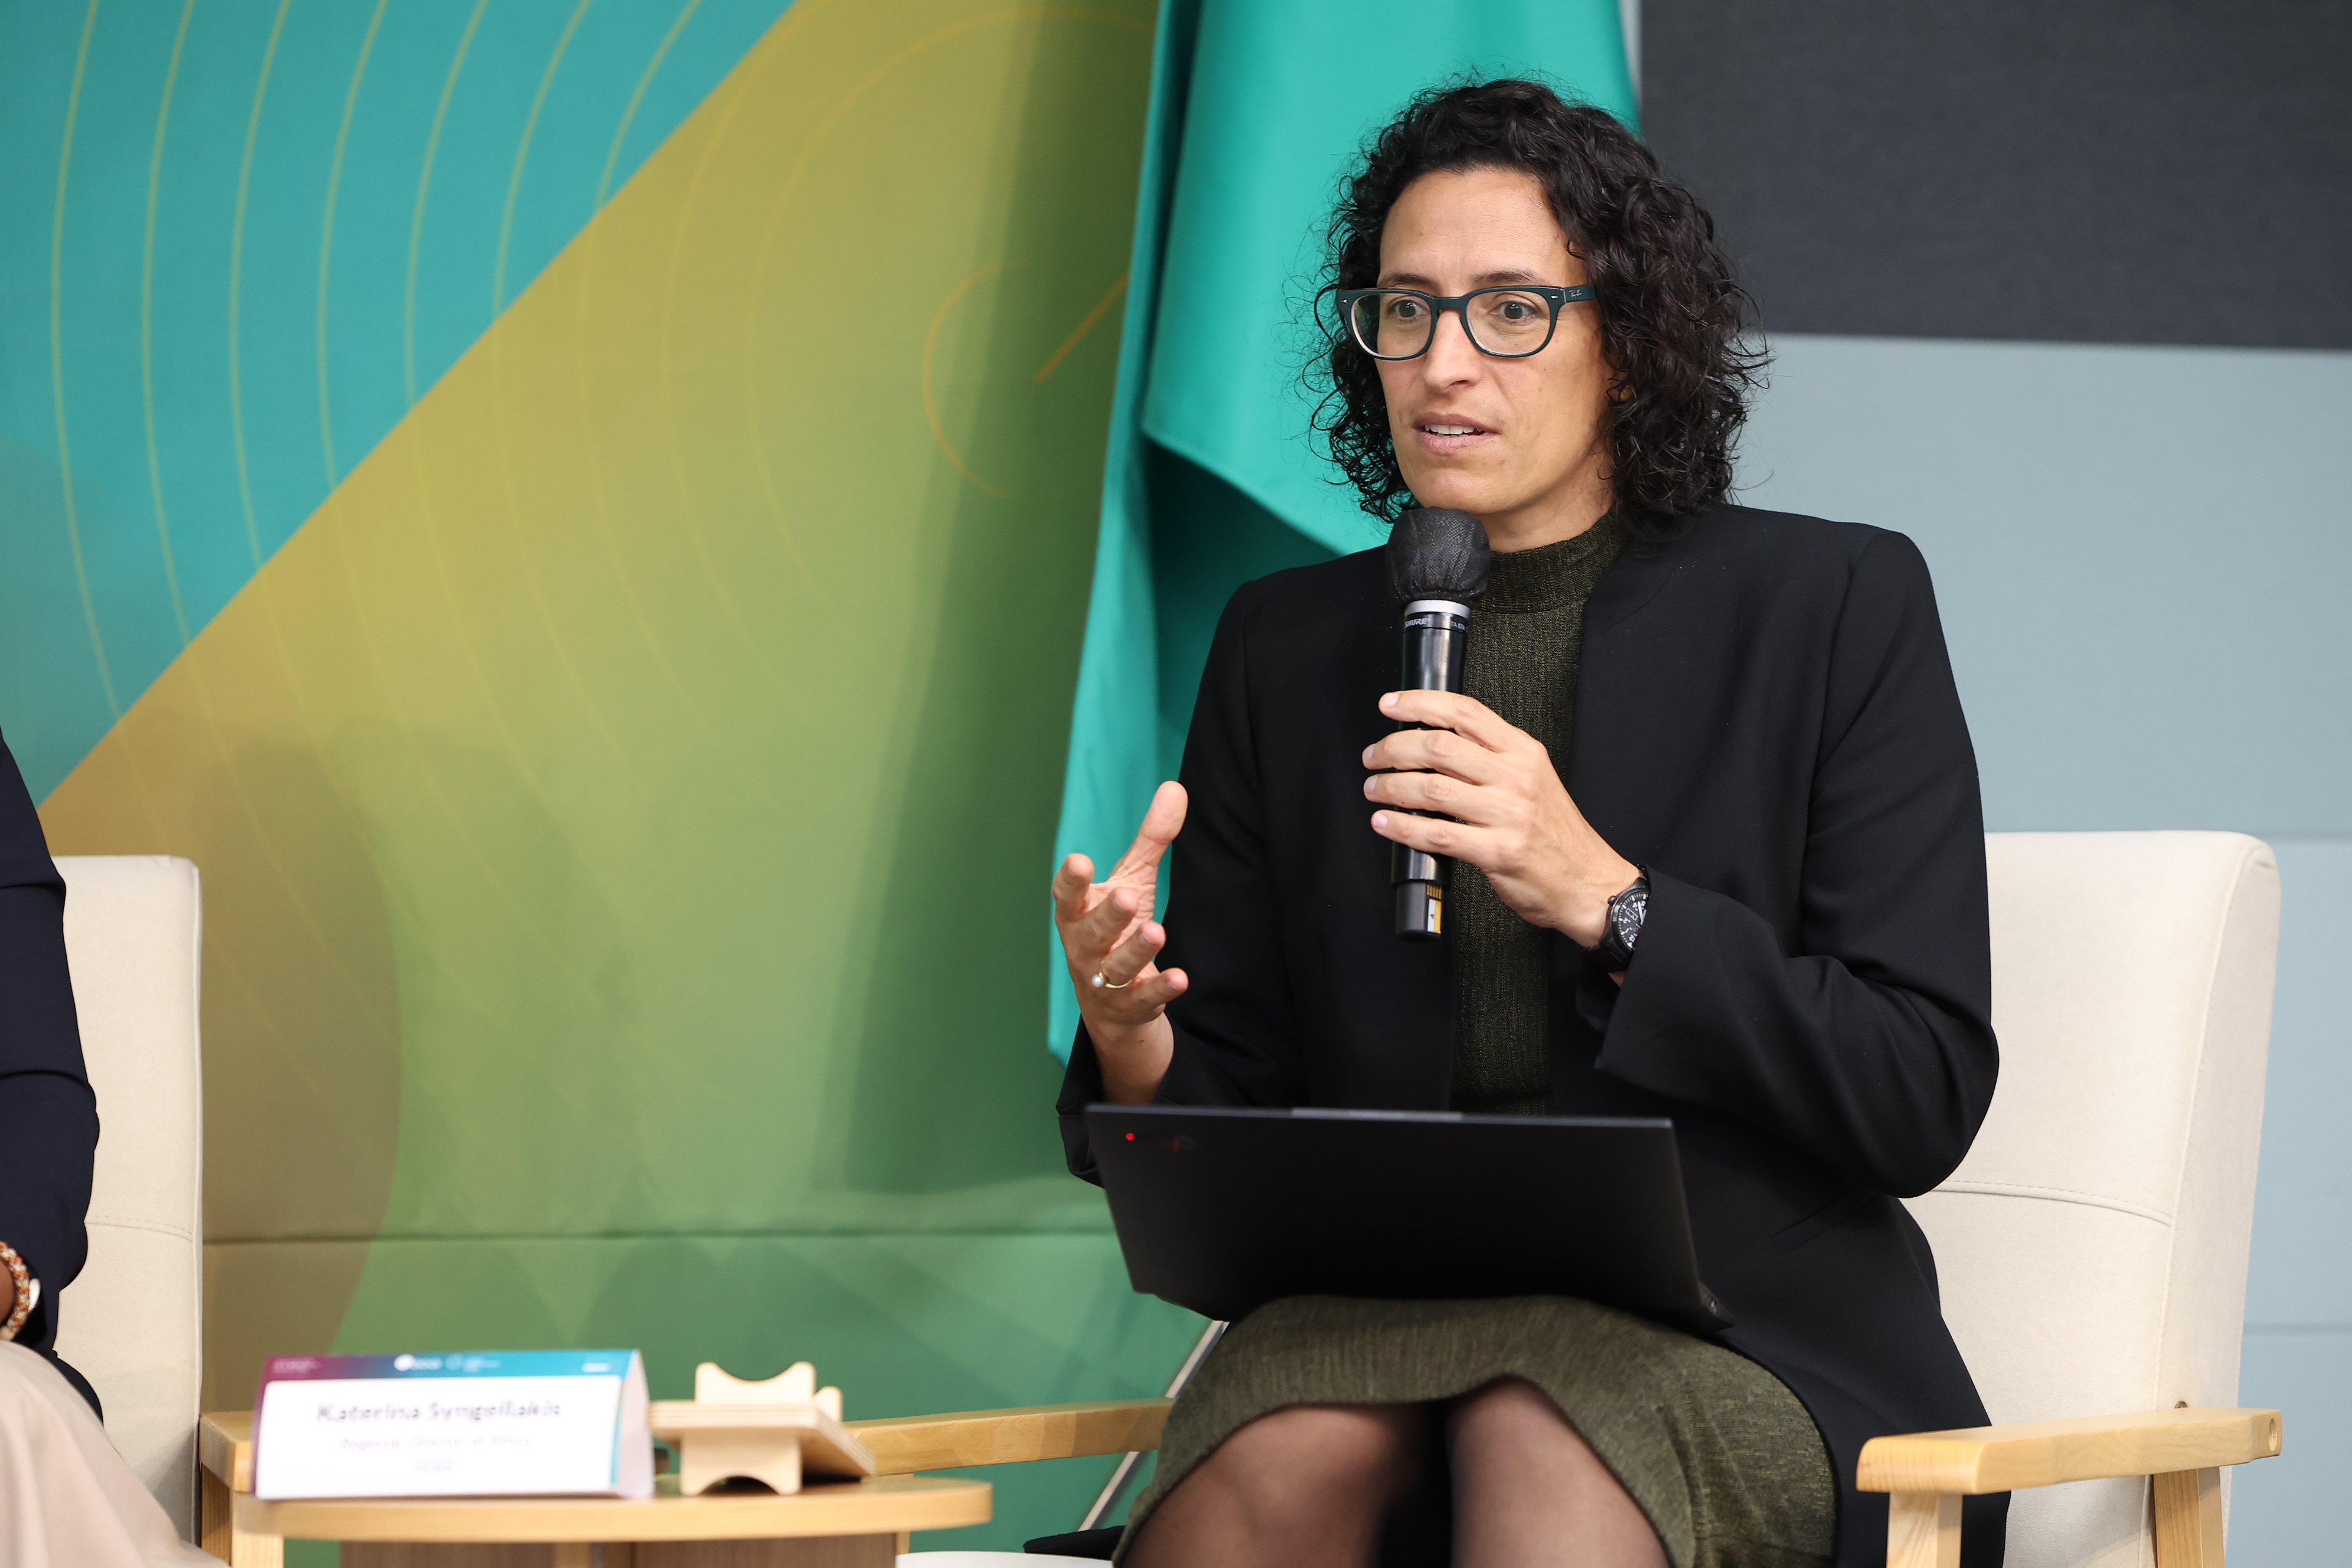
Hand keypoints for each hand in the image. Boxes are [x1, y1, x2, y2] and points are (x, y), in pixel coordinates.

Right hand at [1052, 781, 1187, 1103]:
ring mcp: (1102, 979)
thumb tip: (1176, 788)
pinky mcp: (1129, 1004)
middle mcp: (1084, 946)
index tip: (1080, 861)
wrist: (1108, 1000)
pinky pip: (1143, 998)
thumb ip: (1151, 838)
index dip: (1071, 881)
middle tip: (1127, 898)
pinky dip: (1161, 989)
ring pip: (1115, 966)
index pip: (1067, 895)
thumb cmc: (1115, 926)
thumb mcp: (1132, 879)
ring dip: (1135, 951)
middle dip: (1108, 916)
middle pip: (1093, 931)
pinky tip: (1181, 978)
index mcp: (1076, 912)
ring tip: (1157, 931)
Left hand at [1362, 689, 1638, 947]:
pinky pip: (1437, 834)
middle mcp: (1515, 777)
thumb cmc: (1555, 833)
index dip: (1420, 703)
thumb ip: (1491, 759)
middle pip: (1439, 746)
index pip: (1465, 712)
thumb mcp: (1533, 779)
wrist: (1587, 881)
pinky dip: (1403, 827)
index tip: (1390, 705)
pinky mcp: (1498, 851)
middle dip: (1394, 748)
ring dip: (1391, 787)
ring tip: (1375, 789)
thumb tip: (1435, 743)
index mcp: (1523, 752)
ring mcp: (1507, 814)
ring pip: (1432, 788)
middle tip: (1374, 757)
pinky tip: (1386, 822)